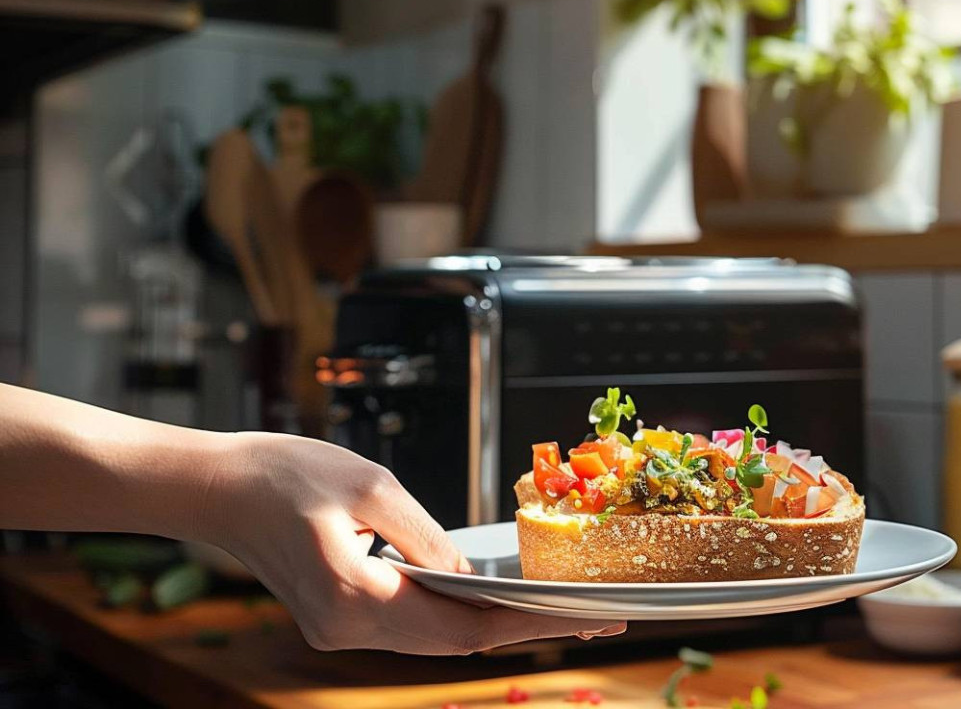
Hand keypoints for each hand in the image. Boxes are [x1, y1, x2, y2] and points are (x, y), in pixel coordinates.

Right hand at [199, 432, 624, 653]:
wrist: (212, 488)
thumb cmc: (283, 474)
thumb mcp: (373, 486)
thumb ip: (429, 539)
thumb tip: (472, 581)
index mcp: (355, 597)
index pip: (463, 626)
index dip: (531, 624)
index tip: (585, 620)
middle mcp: (344, 629)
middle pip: (453, 643)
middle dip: (524, 630)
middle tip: (592, 619)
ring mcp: (336, 632)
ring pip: (431, 639)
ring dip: (489, 625)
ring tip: (554, 611)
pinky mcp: (333, 620)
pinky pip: (406, 626)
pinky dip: (451, 616)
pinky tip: (489, 601)